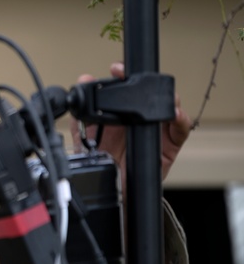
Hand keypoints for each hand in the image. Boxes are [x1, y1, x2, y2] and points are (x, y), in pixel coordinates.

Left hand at [69, 62, 191, 183]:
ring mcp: (156, 131)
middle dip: (148, 83)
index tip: (116, 69)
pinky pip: (181, 130)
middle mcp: (140, 120)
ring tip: (160, 96)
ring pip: (169, 107)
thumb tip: (82, 84)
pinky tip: (174, 115)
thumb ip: (81, 115)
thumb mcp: (86, 138)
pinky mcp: (169, 146)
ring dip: (168, 98)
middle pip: (152, 95)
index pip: (126, 90)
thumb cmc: (103, 165)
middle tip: (136, 79)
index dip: (124, 76)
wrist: (113, 194)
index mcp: (121, 115)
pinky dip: (181, 120)